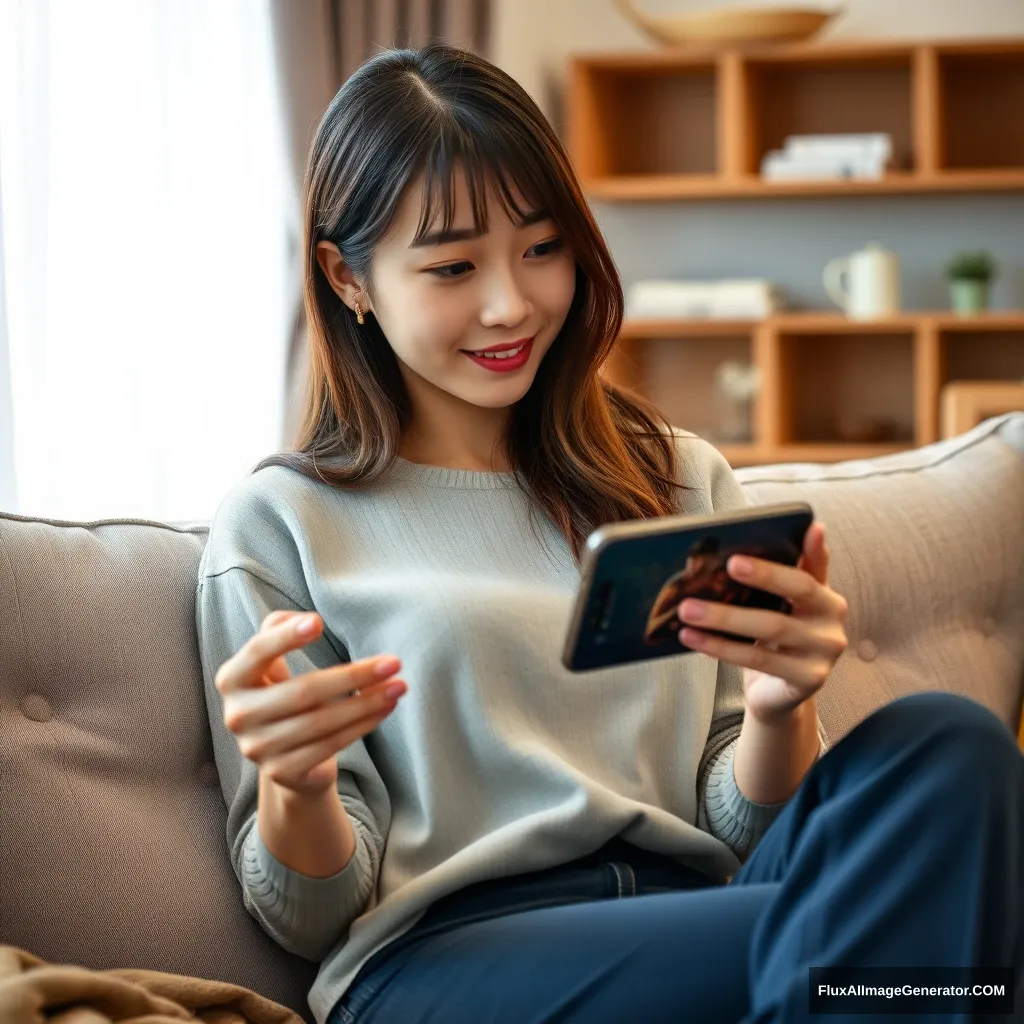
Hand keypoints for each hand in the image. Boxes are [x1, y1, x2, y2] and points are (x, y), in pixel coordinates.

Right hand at [214, 610, 406, 796]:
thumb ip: (280, 627)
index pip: (257, 652)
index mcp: (232, 680)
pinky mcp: (282, 772)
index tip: (319, 622)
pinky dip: (362, 725)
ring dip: (367, 703)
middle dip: (354, 676)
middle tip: (394, 663)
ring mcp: (258, 749)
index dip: (285, 637)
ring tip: (398, 686)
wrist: (284, 752)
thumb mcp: (274, 658)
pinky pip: (330, 745)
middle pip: (303, 691)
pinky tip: (385, 709)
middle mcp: (238, 716)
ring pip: (322, 722)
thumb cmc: (285, 691)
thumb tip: (308, 619)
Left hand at [677, 521, 847, 722]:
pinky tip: (694, 638)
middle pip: (798, 591)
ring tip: (687, 610)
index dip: (813, 548)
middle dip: (763, 575)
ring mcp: (824, 653)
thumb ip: (779, 575)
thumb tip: (766, 539)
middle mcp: (832, 622)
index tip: (805, 528)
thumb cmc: (776, 642)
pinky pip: (759, 659)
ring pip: (771, 627)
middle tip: (729, 564)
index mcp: (826, 597)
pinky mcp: (808, 679)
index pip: (815, 568)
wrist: (778, 694)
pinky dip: (722, 648)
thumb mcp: (780, 607)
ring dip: (725, 617)